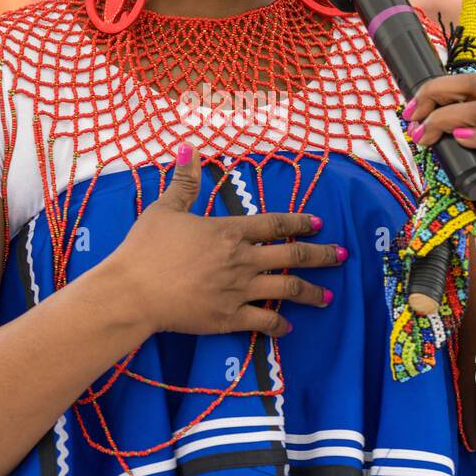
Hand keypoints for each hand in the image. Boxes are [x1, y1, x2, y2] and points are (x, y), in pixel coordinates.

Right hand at [109, 145, 346, 337]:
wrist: (132, 292)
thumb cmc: (145, 248)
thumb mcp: (165, 209)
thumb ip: (184, 182)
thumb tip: (191, 150)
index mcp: (229, 231)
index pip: (275, 224)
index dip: (300, 222)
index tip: (319, 223)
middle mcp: (242, 260)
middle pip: (292, 256)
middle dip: (322, 255)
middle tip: (342, 256)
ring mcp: (238, 291)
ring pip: (286, 289)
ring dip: (310, 292)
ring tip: (327, 297)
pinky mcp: (229, 318)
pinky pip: (263, 322)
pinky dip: (279, 323)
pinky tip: (288, 326)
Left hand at [403, 73, 475, 263]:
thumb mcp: (462, 152)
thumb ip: (446, 134)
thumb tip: (415, 123)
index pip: (463, 83)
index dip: (432, 90)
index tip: (410, 112)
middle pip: (471, 83)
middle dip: (434, 93)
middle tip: (413, 117)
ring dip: (443, 118)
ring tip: (424, 137)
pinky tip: (458, 141)